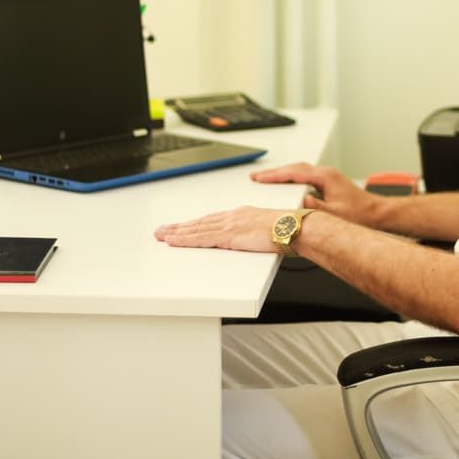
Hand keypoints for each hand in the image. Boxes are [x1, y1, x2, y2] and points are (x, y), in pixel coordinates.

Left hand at [154, 206, 282, 251]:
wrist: (296, 228)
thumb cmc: (290, 231)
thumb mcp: (269, 232)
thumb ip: (256, 236)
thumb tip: (253, 243)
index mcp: (242, 216)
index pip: (212, 220)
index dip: (195, 224)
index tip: (183, 227)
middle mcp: (233, 217)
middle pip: (200, 222)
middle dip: (180, 227)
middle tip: (163, 230)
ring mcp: (230, 225)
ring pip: (197, 229)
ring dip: (177, 233)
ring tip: (162, 235)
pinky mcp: (229, 235)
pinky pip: (201, 238)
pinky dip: (185, 239)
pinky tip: (174, 241)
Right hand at [250, 162, 380, 225]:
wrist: (376, 214)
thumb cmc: (359, 214)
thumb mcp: (333, 214)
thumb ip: (313, 208)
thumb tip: (296, 202)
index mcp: (326, 177)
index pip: (294, 172)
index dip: (275, 176)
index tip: (259, 178)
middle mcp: (326, 173)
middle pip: (294, 168)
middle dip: (274, 173)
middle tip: (256, 178)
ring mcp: (327, 177)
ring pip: (299, 171)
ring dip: (282, 175)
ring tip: (264, 180)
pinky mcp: (328, 182)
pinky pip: (304, 176)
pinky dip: (291, 179)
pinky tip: (284, 186)